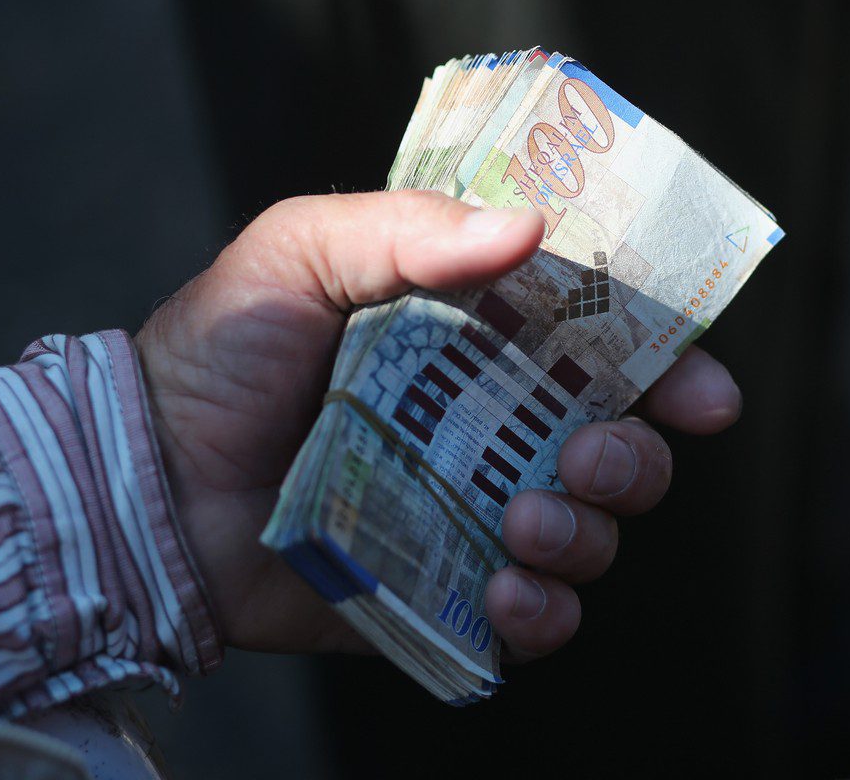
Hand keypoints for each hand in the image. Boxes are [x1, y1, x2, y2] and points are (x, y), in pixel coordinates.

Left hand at [135, 190, 740, 660]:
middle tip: (588, 454)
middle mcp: (488, 435)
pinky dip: (544, 615)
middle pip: (622, 454)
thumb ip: (409, 228)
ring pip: (592, 539)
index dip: (669, 373)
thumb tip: (533, 228)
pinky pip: (533, 622)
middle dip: (635, 461)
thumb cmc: (220, 355)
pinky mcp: (440, 591)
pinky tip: (505, 589)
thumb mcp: (301, 252)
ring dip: (588, 536)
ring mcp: (468, 517)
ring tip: (523, 522)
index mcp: (476, 350)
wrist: (146, 484)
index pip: (603, 358)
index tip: (703, 394)